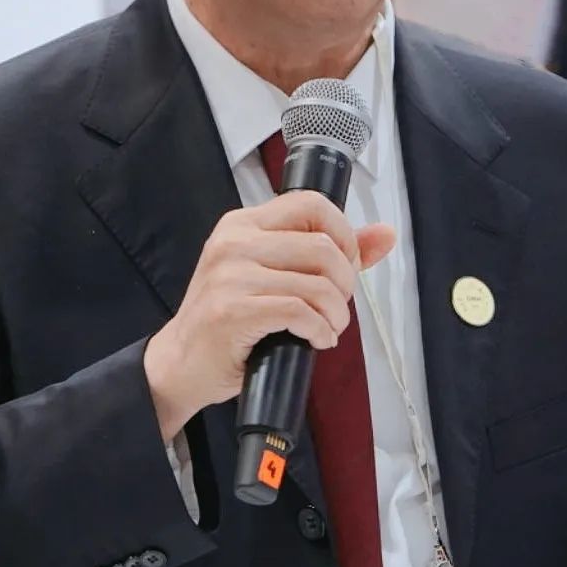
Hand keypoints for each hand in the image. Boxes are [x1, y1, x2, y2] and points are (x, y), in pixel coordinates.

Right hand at [143, 190, 394, 439]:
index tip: (345, 263)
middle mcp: (234, 241)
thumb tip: (385, 234)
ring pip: (316, 282)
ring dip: (336, 313)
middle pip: (322, 245)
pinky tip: (317, 339)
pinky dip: (320, 330)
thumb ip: (329, 251)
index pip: (310, 203)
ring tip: (329, 327)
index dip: (342, 232)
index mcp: (243, 223)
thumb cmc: (230, 318)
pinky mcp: (232, 311)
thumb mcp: (273, 273)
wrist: (180, 363)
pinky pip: (299, 312)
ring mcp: (230, 275)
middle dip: (345, 281)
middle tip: (337, 303)